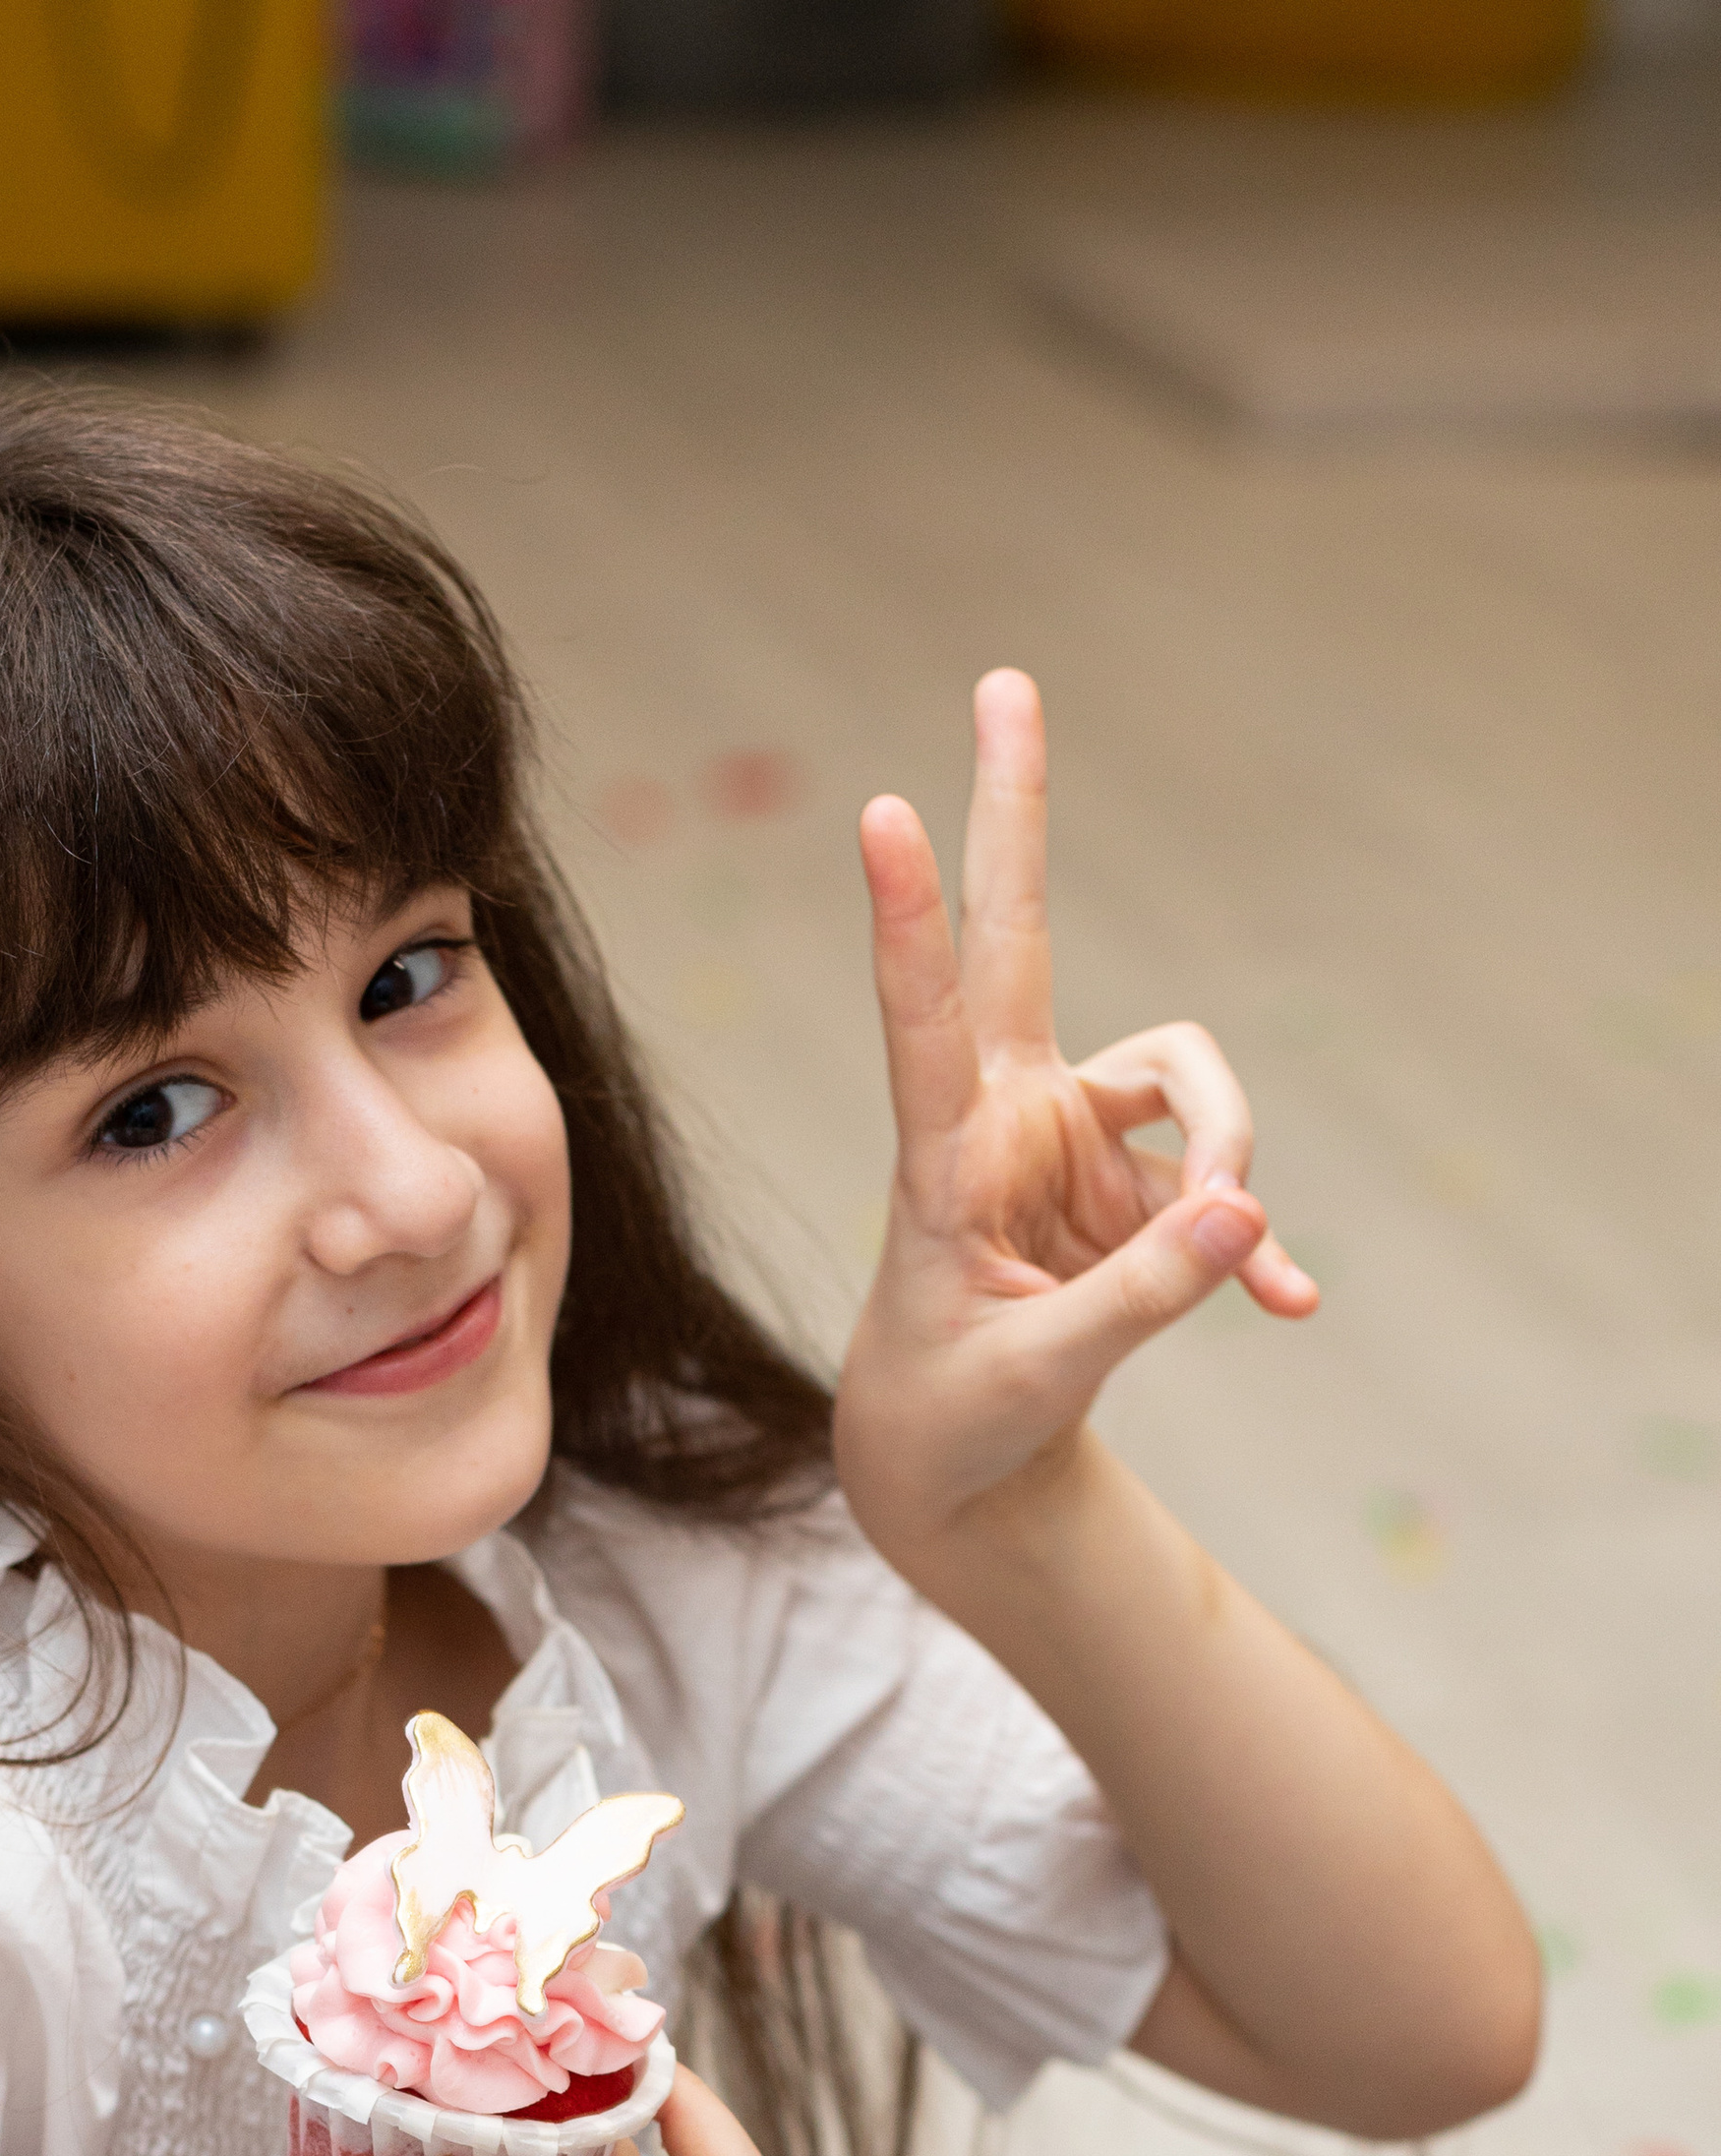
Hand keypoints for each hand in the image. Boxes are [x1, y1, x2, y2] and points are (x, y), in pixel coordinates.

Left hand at [834, 669, 1317, 1573]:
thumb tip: (1246, 1211)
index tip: (880, 813)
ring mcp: (1072, 1138)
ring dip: (1235, 1162)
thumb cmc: (958, 1410)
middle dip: (1017, 816)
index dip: (909, 919)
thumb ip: (1141, 1298)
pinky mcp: (1132, 1181)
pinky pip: (1224, 1189)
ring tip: (1248, 1270)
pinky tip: (1288, 1303)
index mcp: (943, 1160)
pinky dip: (1252, 1250)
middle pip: (1019, 935)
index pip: (924, 1020)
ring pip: (1194, 1090)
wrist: (953, 1461)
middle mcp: (1005, 1117)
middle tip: (1003, 680)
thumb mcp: (1040, 1376)